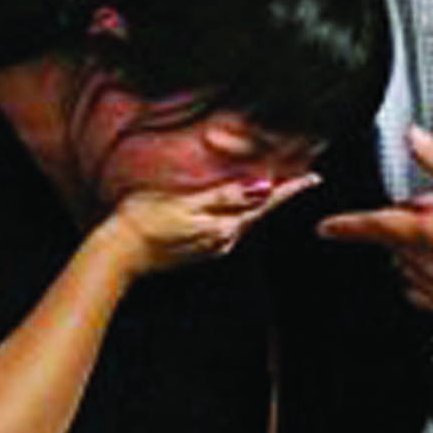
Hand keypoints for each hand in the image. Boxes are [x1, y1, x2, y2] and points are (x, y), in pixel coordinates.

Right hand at [102, 172, 320, 275]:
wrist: (118, 255)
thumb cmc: (144, 221)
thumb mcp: (185, 202)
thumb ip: (224, 196)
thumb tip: (261, 188)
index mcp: (223, 225)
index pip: (266, 203)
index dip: (290, 189)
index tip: (313, 177)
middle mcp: (223, 240)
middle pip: (260, 213)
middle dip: (280, 195)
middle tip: (302, 178)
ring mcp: (211, 247)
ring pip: (245, 221)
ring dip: (261, 204)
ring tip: (276, 187)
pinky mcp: (198, 250)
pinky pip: (228, 228)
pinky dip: (240, 214)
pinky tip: (238, 207)